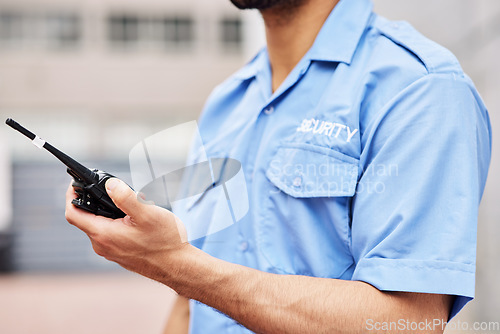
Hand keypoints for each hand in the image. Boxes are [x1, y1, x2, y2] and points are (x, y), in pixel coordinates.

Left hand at [65, 178, 187, 279]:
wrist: (179, 266)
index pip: (73, 214)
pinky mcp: (120, 254)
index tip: (76, 182)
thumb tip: (110, 184)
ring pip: (101, 225)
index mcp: (103, 234)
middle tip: (114, 188)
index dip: (70, 195)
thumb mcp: (147, 214)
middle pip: (87, 218)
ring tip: (132, 204)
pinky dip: (117, 222)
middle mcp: (102, 245)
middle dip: (97, 200)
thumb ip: (126, 197)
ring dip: (110, 211)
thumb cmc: (165, 242)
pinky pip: (111, 233)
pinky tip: (137, 219)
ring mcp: (111, 251)